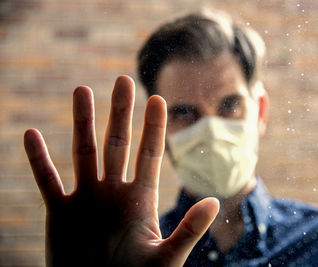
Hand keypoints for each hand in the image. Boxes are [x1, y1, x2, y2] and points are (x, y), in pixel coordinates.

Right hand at [24, 75, 218, 266]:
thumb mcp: (167, 258)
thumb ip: (189, 229)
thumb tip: (214, 201)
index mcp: (141, 200)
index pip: (150, 154)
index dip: (154, 127)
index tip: (157, 98)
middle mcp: (114, 192)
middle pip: (118, 143)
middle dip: (120, 112)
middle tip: (123, 80)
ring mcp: (87, 200)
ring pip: (84, 152)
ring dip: (82, 122)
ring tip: (82, 90)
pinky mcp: (60, 214)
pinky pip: (47, 181)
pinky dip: (38, 160)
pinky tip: (31, 135)